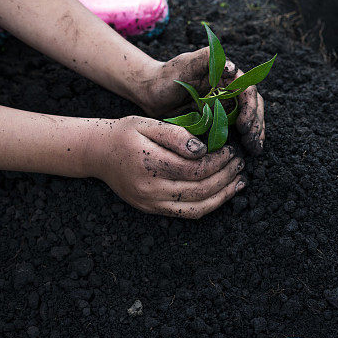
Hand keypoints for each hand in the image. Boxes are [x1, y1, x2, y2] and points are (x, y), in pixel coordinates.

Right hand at [92, 115, 245, 217]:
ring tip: (239, 181)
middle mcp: (150, 189)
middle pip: (199, 189)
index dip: (218, 161)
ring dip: (223, 195)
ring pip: (196, 207)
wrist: (97, 153)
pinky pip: (186, 213)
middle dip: (225, 176)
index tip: (230, 149)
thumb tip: (203, 149)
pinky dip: (208, 206)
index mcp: (150, 164)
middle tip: (240, 162)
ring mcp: (151, 203)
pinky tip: (223, 194)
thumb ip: (176, 135)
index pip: (194, 169)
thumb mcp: (148, 123)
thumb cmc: (125, 134)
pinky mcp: (152, 210)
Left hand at [139, 48, 265, 154]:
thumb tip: (232, 67)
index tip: (244, 126)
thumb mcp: (185, 63)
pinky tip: (247, 148)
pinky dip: (245, 137)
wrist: (151, 91)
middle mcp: (229, 89)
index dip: (250, 108)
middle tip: (252, 143)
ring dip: (256, 132)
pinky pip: (237, 127)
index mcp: (226, 75)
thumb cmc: (167, 75)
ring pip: (250, 117)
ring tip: (254, 149)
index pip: (247, 90)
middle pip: (253, 105)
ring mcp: (225, 103)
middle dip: (256, 124)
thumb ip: (206, 58)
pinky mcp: (219, 117)